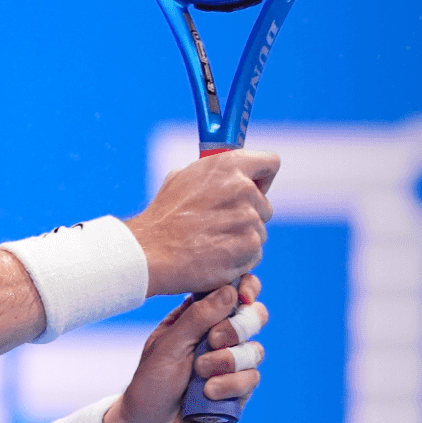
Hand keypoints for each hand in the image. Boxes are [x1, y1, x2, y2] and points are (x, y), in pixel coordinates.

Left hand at [102, 274, 266, 422]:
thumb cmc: (150, 385)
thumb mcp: (168, 346)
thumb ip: (198, 317)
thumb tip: (231, 290)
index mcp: (196, 319)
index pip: (231, 292)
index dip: (246, 288)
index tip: (244, 295)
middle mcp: (217, 338)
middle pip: (253, 316)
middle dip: (238, 327)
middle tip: (213, 340)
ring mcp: (230, 365)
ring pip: (254, 349)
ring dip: (228, 361)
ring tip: (200, 375)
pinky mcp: (239, 391)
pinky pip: (252, 378)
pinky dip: (230, 385)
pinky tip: (208, 394)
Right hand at [123, 150, 277, 295]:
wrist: (150, 252)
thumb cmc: (163, 217)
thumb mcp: (182, 178)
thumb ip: (213, 175)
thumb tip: (227, 177)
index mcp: (228, 165)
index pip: (270, 164)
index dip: (261, 179)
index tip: (252, 190)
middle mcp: (242, 188)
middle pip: (264, 206)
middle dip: (247, 216)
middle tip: (218, 225)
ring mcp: (248, 218)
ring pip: (259, 231)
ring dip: (241, 239)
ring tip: (211, 242)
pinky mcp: (249, 246)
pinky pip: (254, 253)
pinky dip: (239, 258)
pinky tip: (215, 256)